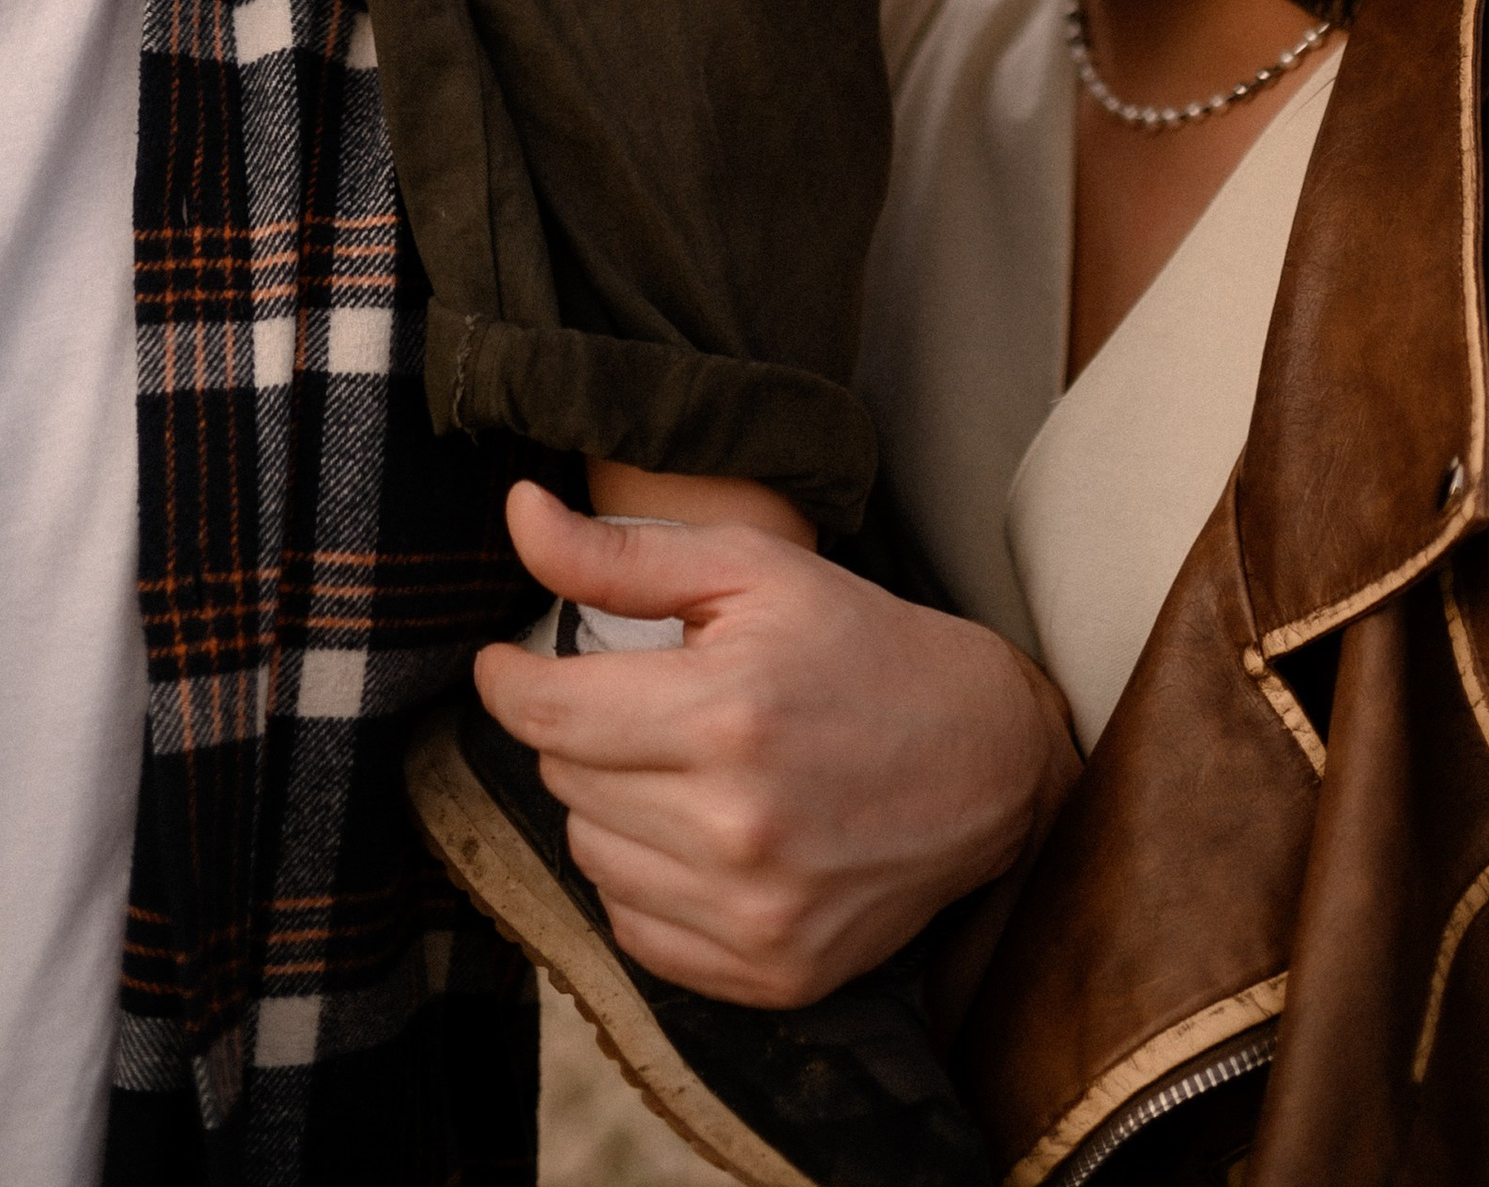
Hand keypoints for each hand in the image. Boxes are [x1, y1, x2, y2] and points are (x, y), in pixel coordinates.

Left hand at [475, 480, 1076, 1008]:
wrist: (983, 759)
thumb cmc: (859, 646)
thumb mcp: (750, 570)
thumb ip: (618, 553)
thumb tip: (518, 514)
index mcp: (726, 713)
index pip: (546, 713)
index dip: (506, 679)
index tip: (505, 663)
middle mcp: (736, 827)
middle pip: (564, 779)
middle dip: (583, 731)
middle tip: (644, 702)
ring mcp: (756, 914)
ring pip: (590, 856)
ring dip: (610, 807)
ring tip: (679, 765)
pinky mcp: (772, 975)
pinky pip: (637, 931)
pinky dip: (646, 881)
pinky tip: (698, 834)